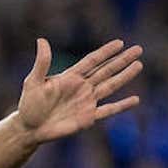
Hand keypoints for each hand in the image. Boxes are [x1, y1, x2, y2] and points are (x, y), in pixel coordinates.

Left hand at [16, 38, 142, 143]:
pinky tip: (135, 100)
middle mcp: (82, 87)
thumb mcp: (33, 82)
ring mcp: (87, 102)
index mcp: (70, 77)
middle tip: (138, 49)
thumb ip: (42, 63)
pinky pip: (108, 110)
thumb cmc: (29, 104)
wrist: (29, 128)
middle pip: (106, 70)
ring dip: (125, 76)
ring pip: (110, 86)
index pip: (92, 61)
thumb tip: (42, 40)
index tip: (120, 43)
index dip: (106, 52)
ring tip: (139, 65)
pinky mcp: (88, 117)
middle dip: (122, 60)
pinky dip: (121, 105)